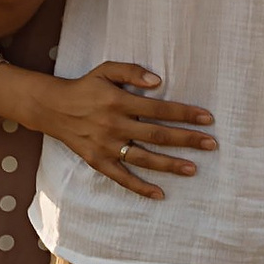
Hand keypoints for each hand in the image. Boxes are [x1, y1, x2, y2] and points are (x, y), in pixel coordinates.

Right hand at [0, 59, 215, 198]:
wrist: (53, 108)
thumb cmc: (85, 86)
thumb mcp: (105, 69)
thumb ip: (132, 71)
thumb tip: (158, 81)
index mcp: (119, 101)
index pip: (159, 109)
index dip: (184, 113)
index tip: (207, 118)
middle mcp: (114, 125)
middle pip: (156, 135)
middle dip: (186, 140)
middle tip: (211, 144)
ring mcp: (106, 146)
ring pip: (143, 158)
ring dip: (169, 164)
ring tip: (193, 168)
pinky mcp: (98, 161)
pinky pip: (121, 178)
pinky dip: (140, 187)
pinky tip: (160, 194)